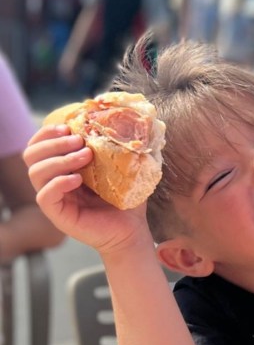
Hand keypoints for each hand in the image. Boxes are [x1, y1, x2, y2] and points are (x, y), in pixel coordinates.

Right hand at [23, 125, 153, 254]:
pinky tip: (77, 179)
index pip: (39, 144)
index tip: (68, 126)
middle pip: (31, 155)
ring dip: (58, 159)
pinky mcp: (58, 215)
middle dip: (52, 142)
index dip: (47, 132)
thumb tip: (119, 115)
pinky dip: (58, 183)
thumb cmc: (126, 199)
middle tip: (78, 140)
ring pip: (35, 172)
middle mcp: (53, 181)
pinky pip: (44, 196)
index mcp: (62, 167)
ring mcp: (54, 199)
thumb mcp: (120, 167)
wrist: (132, 230)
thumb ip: (114, 144)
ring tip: (84, 157)